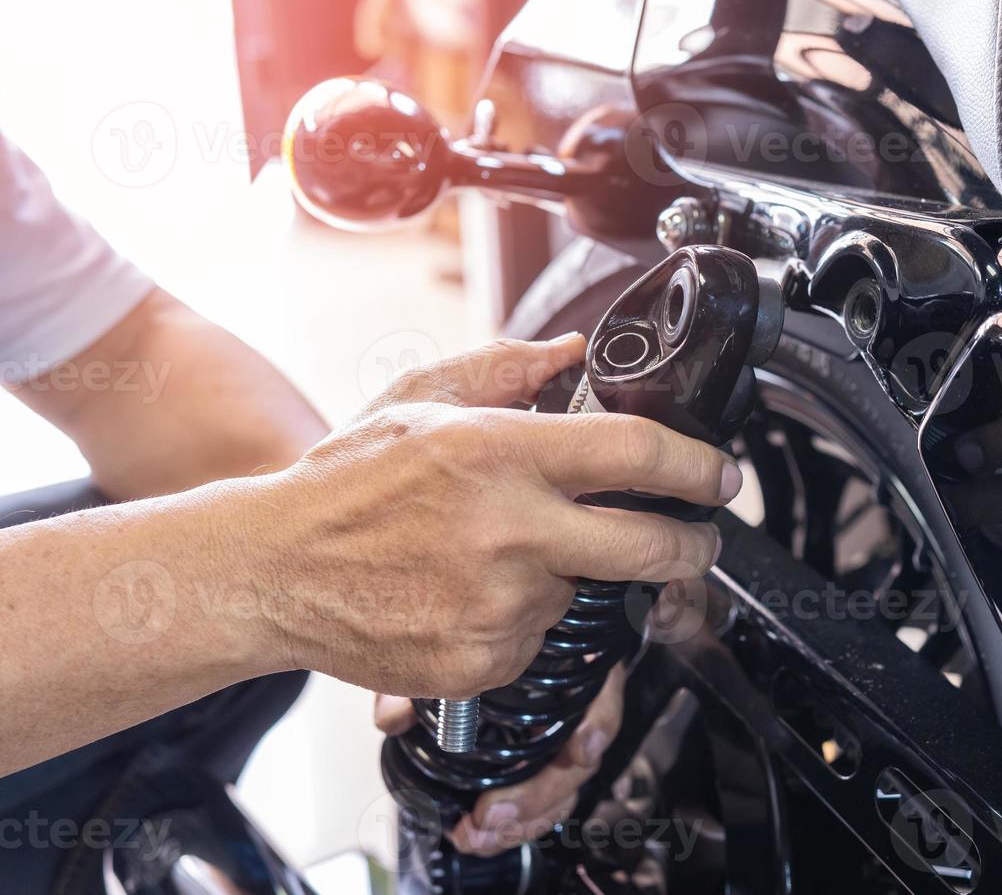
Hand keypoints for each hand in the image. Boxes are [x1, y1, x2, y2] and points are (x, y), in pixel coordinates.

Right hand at [240, 335, 741, 699]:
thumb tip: (571, 351)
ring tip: (499, 555)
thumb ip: (504, 368)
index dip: (700, 466)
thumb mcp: (418, 399)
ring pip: (585, 592)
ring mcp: (501, 602)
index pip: (639, 453)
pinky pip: (538, 638)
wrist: (269, 571)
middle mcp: (513, 529)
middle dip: (694, 545)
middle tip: (698, 539)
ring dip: (568, 576)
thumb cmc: (342, 483)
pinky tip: (471, 593)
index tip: (722, 476)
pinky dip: (522, 618)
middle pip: (650, 545)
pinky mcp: (485, 659)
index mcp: (503, 453)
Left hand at [374, 664, 628, 855]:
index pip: (600, 692)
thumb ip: (421, 677)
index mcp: (567, 665)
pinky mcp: (540, 769)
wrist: (464, 642)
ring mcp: (559, 741)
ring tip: (479, 834)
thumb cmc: (472, 639)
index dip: (597, 724)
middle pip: (578, 758)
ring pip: (563, 790)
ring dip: (524, 820)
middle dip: (538, 796)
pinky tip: (482, 834)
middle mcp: (572, 705)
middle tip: (492, 814)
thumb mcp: (443, 647)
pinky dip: (515, 824)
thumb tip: (394, 716)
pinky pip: (542, 805)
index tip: (579, 749)